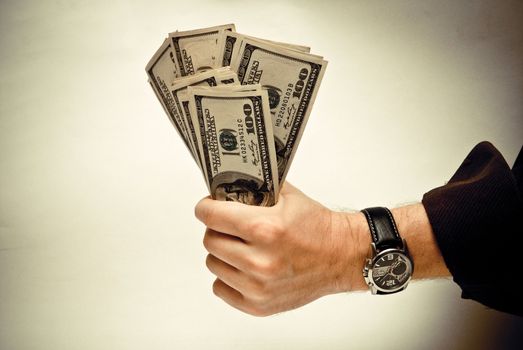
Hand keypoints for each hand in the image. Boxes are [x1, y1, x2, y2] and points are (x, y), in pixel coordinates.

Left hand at [194, 182, 368, 315]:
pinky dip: (229, 277)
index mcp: (265, 228)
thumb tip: (223, 186)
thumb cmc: (316, 227)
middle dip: (217, 229)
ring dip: (223, 253)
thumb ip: (253, 188)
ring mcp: (258, 286)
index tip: (208, 206)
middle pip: (209, 240)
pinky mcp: (259, 305)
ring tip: (243, 247)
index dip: (206, 207)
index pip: (210, 216)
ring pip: (213, 264)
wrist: (342, 256)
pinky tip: (245, 267)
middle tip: (231, 226)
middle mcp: (259, 260)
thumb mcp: (286, 196)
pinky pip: (220, 288)